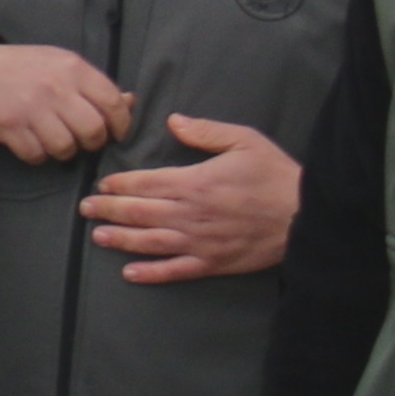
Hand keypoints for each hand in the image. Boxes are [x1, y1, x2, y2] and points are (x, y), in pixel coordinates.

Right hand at [0, 42, 138, 165]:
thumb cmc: (27, 68)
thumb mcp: (64, 65)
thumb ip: (95, 84)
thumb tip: (131, 102)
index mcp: (73, 69)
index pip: (112, 102)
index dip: (121, 123)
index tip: (117, 133)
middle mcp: (56, 88)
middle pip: (92, 130)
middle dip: (93, 142)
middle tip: (85, 140)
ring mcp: (31, 109)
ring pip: (65, 147)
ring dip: (65, 151)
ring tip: (58, 142)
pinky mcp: (10, 127)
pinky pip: (36, 155)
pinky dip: (39, 155)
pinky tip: (35, 144)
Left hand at [85, 113, 298, 283]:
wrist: (308, 215)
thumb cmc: (276, 174)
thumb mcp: (245, 140)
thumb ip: (205, 132)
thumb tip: (173, 122)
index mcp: (195, 182)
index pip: (146, 184)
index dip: (120, 185)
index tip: (103, 185)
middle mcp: (191, 214)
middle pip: (140, 213)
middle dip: (109, 210)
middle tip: (86, 209)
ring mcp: (200, 242)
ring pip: (150, 242)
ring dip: (121, 240)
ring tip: (98, 237)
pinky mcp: (213, 263)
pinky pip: (175, 271)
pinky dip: (150, 274)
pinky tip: (129, 274)